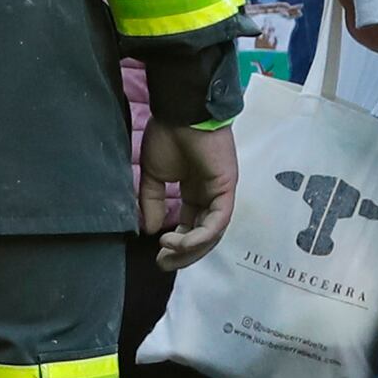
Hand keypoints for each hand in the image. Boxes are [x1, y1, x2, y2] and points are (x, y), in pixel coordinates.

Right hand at [141, 117, 238, 267]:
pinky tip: (179, 241)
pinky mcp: (227, 189)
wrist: (180, 113)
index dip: (176, 245)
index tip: (157, 255)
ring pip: (211, 234)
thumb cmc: (168, 136)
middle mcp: (210, 196)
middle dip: (183, 254)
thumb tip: (150, 230)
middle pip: (203, 236)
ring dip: (190, 248)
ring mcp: (221, 193)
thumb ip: (152, 202)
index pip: (190, 227)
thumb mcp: (153, 175)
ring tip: (167, 251)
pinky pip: (217, 222)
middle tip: (163, 263)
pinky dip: (199, 236)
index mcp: (195, 192)